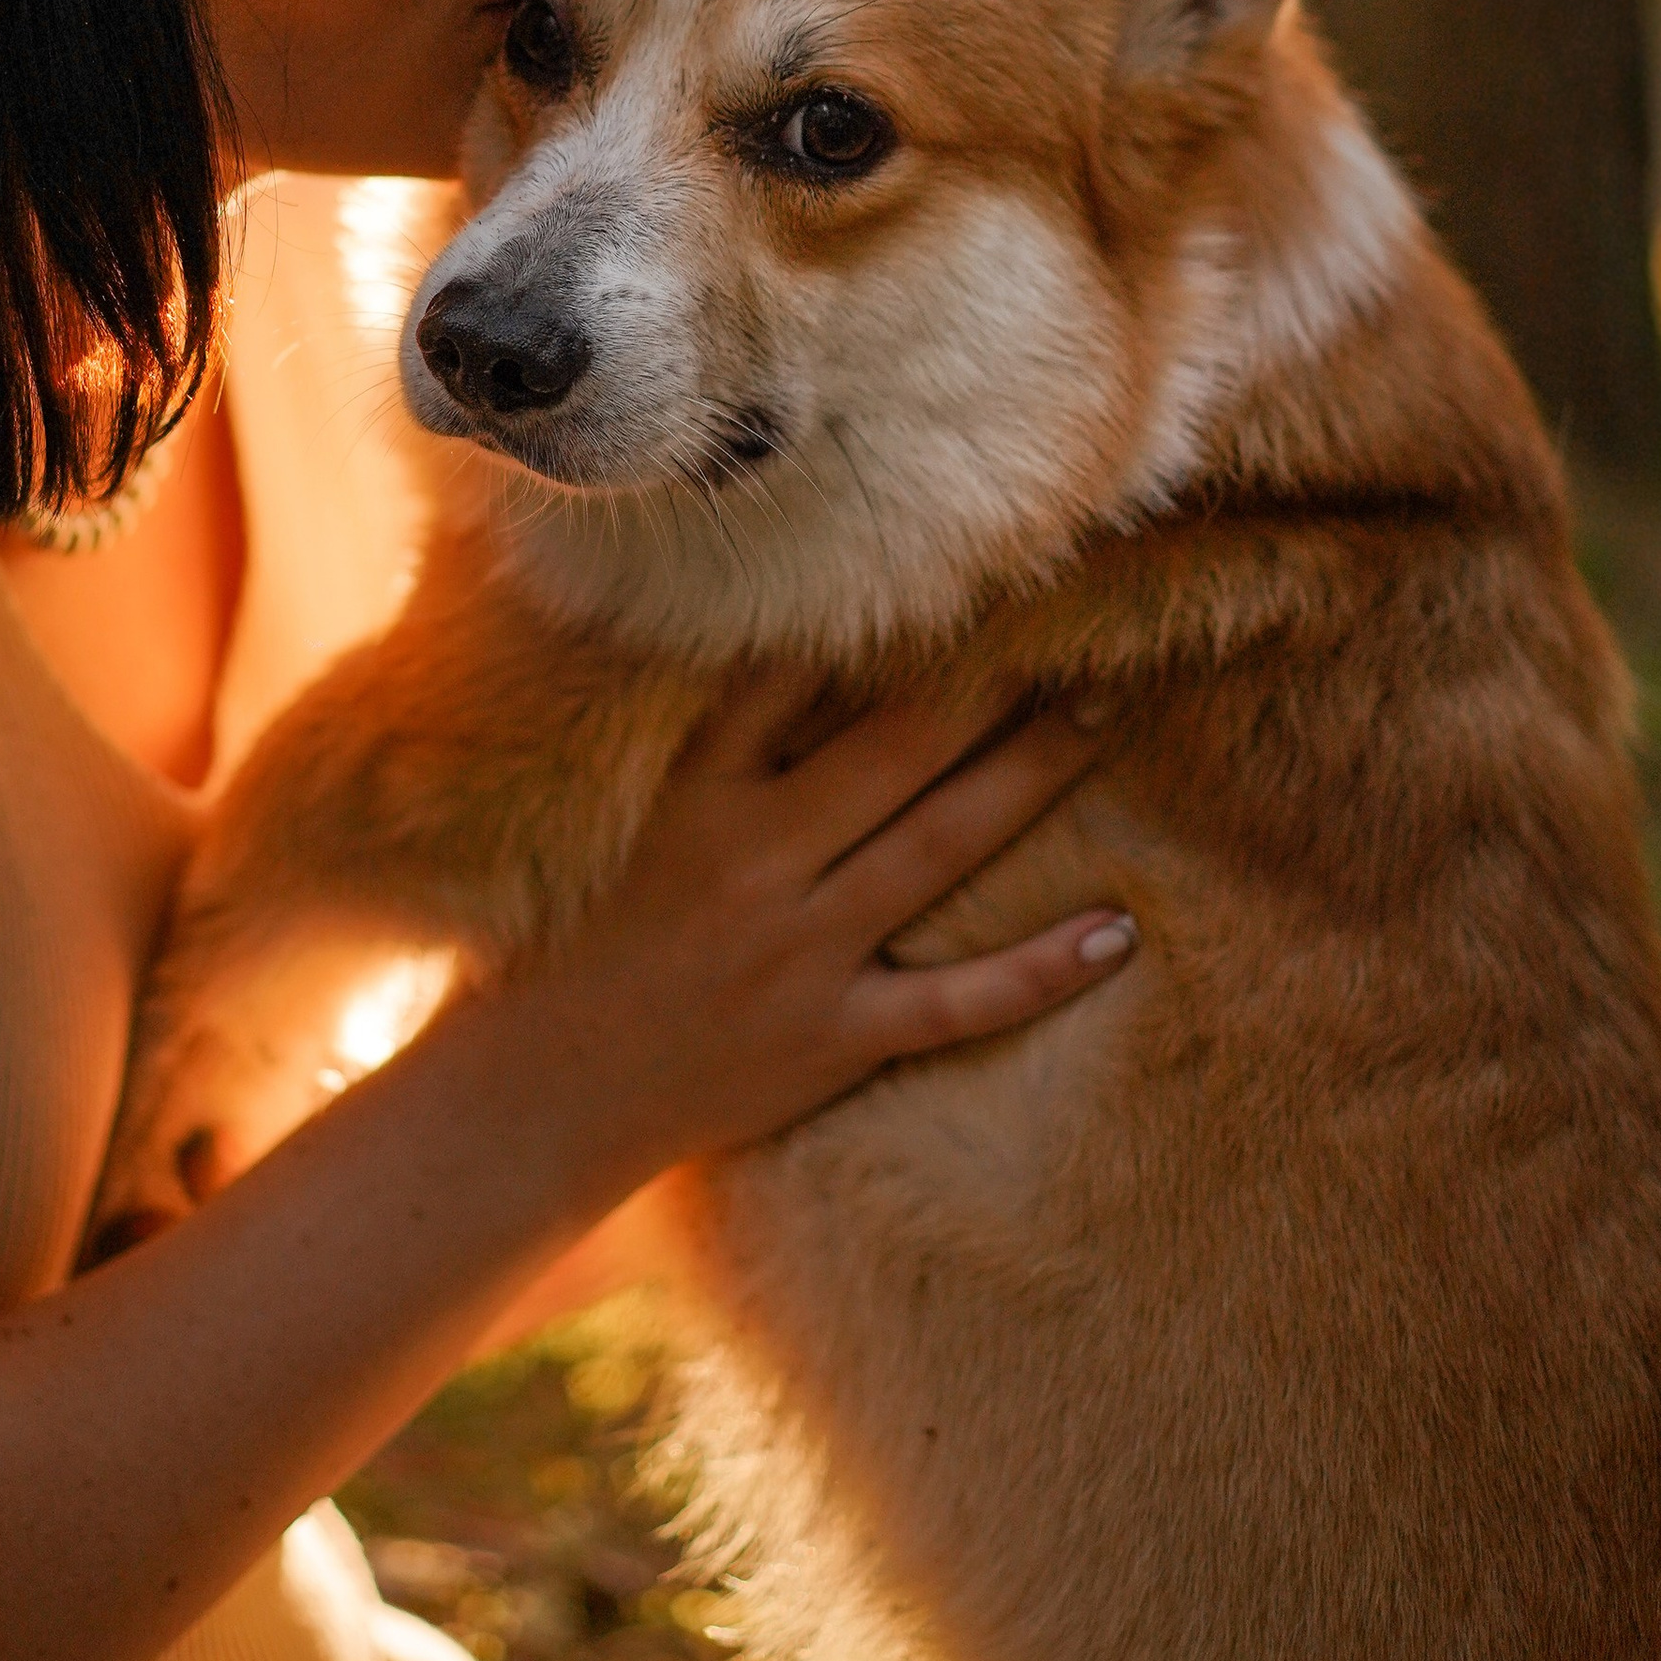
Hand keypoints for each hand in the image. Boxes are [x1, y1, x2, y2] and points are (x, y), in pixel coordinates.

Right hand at [484, 681, 1129, 1200]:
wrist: (543, 1090)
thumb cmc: (585, 938)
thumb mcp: (633, 816)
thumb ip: (714, 740)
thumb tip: (794, 643)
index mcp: (697, 794)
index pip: (795, 677)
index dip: (880, 620)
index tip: (957, 570)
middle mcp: (756, 860)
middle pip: (896, 750)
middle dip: (989, 684)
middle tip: (1072, 628)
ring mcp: (801, 952)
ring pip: (938, 847)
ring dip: (1029, 776)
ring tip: (1100, 716)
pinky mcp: (834, 1037)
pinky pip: (958, 1001)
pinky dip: (1041, 968)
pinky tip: (1117, 930)